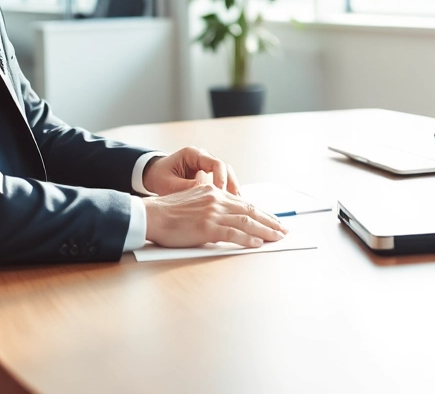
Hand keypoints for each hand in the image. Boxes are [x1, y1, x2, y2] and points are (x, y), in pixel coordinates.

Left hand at [141, 147, 240, 195]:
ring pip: (227, 175)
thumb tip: (205, 193)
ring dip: (232, 189)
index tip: (220, 194)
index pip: (216, 163)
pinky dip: (227, 193)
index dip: (221, 179)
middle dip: (231, 185)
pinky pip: (222, 182)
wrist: (154, 175)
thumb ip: (186, 187)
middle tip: (234, 201)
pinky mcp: (209, 176)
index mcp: (193, 154)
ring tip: (236, 205)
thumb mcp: (168, 184)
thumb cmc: (160, 177)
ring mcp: (207, 166)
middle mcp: (203, 158)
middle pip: (225, 169)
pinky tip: (230, 206)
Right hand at [142, 185, 286, 247]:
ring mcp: (213, 213)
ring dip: (266, 231)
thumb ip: (211, 205)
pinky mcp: (207, 227)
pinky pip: (234, 234)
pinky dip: (248, 239)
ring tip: (277, 237)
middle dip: (270, 221)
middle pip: (250, 211)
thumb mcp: (194, 200)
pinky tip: (258, 243)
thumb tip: (226, 218)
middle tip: (283, 229)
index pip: (244, 203)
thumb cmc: (168, 212)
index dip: (261, 212)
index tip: (273, 219)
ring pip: (247, 222)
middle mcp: (216, 199)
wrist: (151, 215)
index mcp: (214, 191)